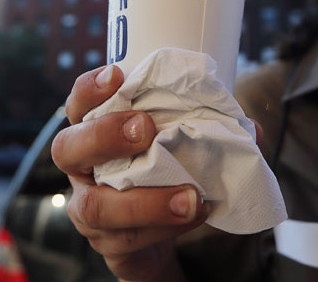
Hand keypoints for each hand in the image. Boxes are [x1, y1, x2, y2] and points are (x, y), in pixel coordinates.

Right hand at [51, 64, 209, 280]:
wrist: (157, 231)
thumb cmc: (163, 170)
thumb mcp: (177, 143)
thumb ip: (204, 128)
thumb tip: (251, 129)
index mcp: (94, 131)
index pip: (78, 103)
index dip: (90, 89)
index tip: (118, 74)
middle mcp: (82, 167)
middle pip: (66, 148)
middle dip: (104, 136)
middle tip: (144, 129)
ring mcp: (88, 207)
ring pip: (95, 207)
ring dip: (145, 202)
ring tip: (189, 197)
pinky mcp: (107, 243)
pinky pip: (126, 240)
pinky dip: (164, 228)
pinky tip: (194, 215)